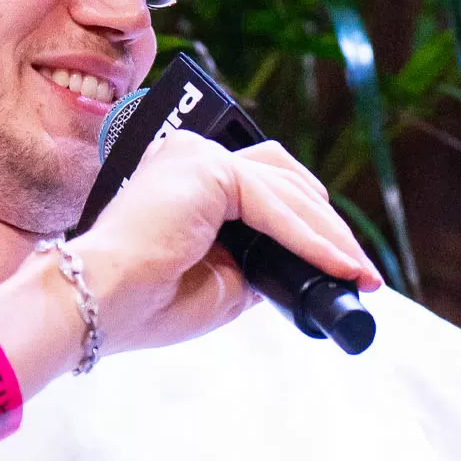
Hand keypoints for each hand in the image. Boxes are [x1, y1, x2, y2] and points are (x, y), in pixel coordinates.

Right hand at [65, 129, 381, 354]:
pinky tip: (339, 266)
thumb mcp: (221, 283)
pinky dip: (312, 238)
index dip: (310, 224)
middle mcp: (191, 157)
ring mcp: (198, 156)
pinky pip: (274, 206)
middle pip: (283, 180)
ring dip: (329, 233)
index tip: (344, 266)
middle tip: (362, 271)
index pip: (263, 188)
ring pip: (286, 189)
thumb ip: (258, 262)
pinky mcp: (206, 168)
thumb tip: (304, 262)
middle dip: (329, 227)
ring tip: (359, 272)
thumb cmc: (142, 303)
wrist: (97, 305)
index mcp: (188, 182)